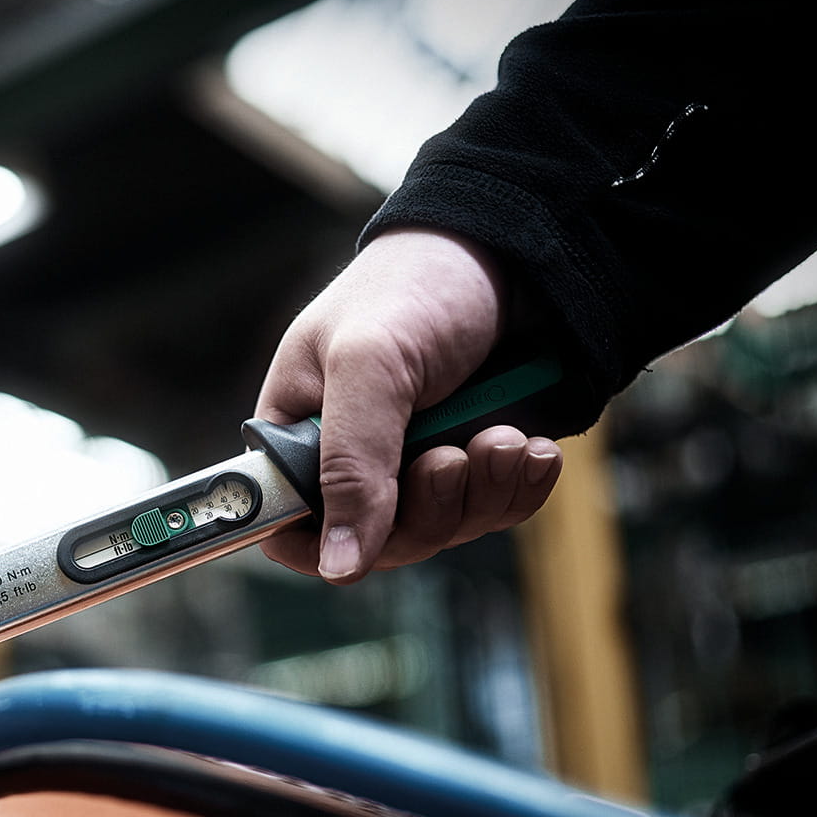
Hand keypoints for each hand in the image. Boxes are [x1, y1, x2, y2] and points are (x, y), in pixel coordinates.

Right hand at [254, 228, 562, 582]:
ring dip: (483, 492)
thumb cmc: (418, 286)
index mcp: (298, 433)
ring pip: (444, 531)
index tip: (367, 537)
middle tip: (451, 457)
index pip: (286, 526)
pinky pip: (495, 511)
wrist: (514, 251)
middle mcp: (353, 458)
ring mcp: (417, 463)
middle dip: (428, 509)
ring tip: (504, 436)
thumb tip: (337, 565)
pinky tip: (530, 448)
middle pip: (378, 543)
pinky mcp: (477, 462)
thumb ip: (349, 465)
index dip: (321, 545)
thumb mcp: (370, 366)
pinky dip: (517, 486)